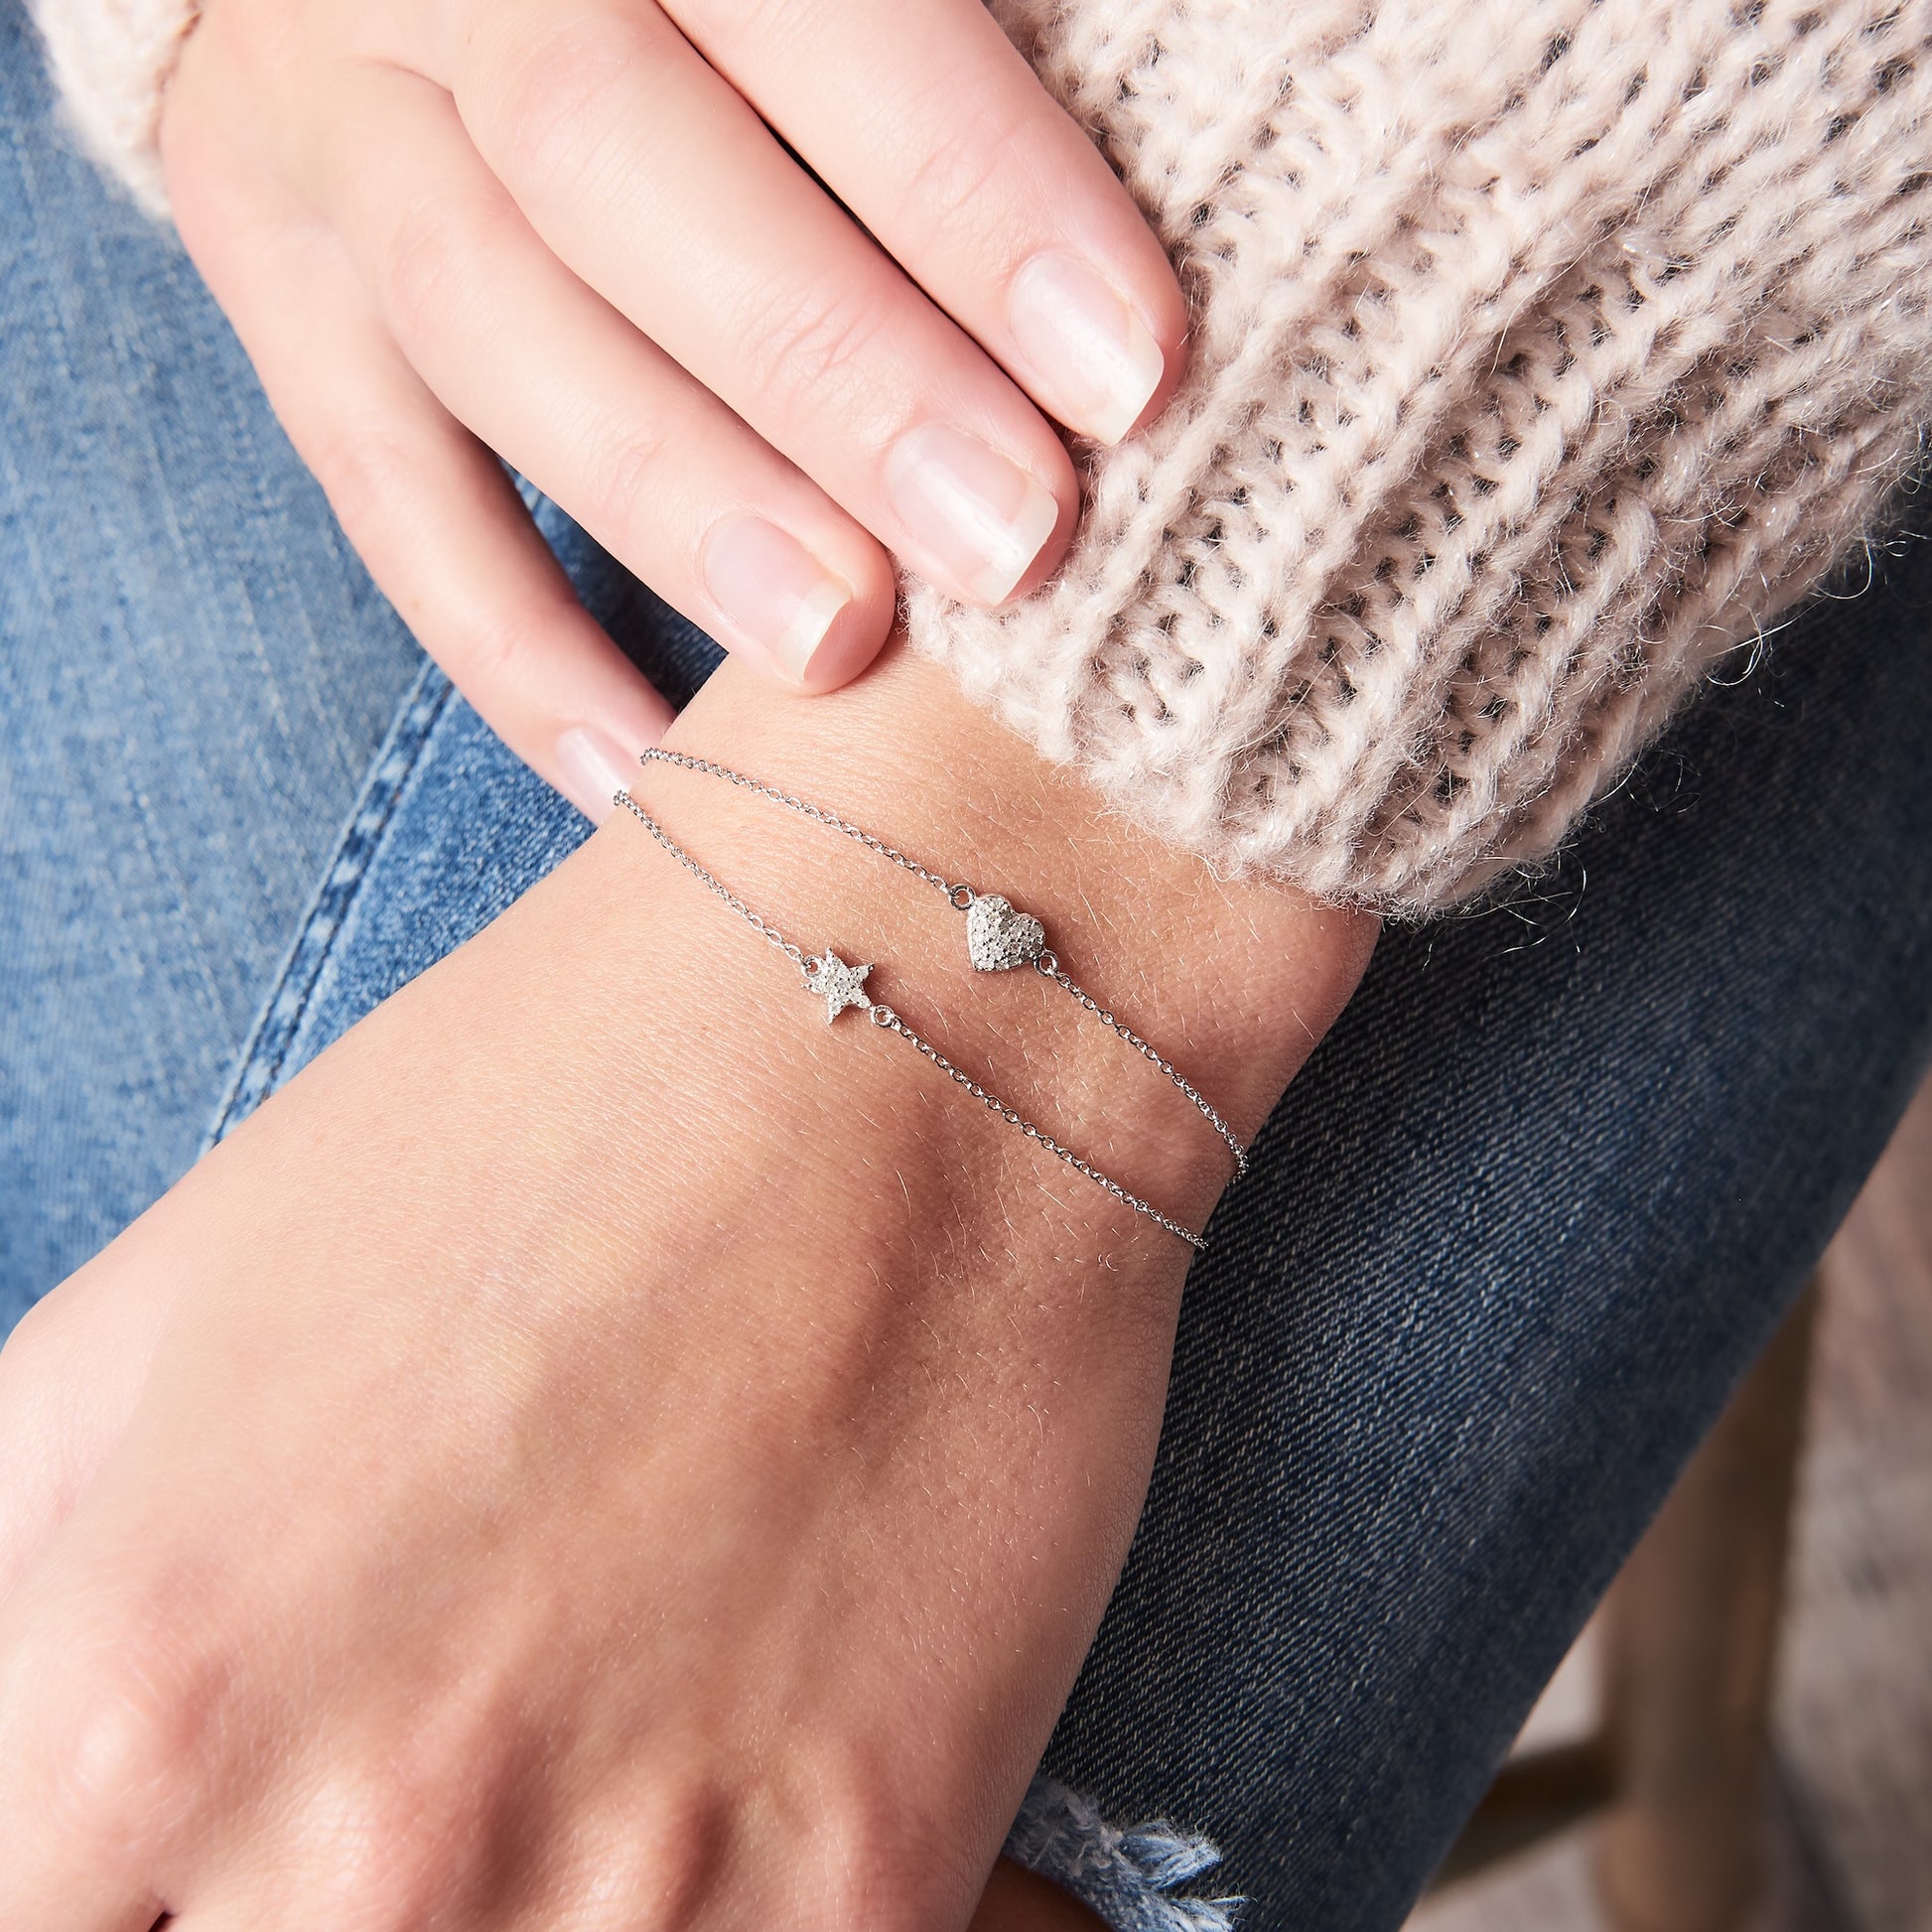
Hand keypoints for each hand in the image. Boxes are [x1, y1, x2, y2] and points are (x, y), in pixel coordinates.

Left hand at [0, 647, 1369, 1929]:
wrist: (902, 1037)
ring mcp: (633, 1894)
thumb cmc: (538, 1122)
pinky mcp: (870, 1885)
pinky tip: (771, 1776)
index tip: (213, 1834)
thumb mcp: (154, 1320)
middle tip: (450, 1748)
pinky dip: (748, 1915)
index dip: (123, 1890)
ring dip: (554, 1916)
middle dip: (338, 1897)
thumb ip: (21, 1590)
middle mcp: (361, 1851)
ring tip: (613, 1746)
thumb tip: (34, 1780)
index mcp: (128, 1698)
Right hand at [154, 0, 1186, 818]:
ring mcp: (322, 133)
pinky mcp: (271, 282)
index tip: (1129, 375)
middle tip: (1009, 545)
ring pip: (489, 326)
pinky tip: (644, 778)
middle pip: (612, 161)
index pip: (801, 2)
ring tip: (840, 657)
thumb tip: (1157, 201)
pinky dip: (511, 647)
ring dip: (677, 508)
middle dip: (828, 369)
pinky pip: (378, 491)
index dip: (965, 187)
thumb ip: (957, 59)